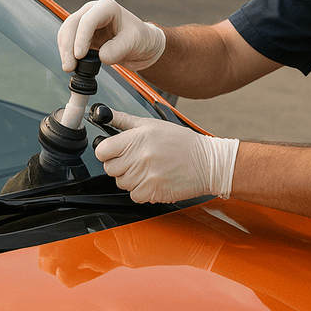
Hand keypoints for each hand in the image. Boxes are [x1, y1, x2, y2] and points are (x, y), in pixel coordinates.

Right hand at [58, 0, 165, 71]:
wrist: (143, 46)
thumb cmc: (141, 38)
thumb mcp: (134, 42)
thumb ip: (118, 49)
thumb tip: (101, 57)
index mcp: (107, 7)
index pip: (88, 20)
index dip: (81, 37)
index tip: (80, 55)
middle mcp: (93, 11)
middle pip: (72, 24)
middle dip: (68, 45)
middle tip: (69, 65)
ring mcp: (86, 23)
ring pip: (67, 32)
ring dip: (64, 50)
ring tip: (69, 67)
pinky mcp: (83, 36)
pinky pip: (69, 42)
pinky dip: (67, 53)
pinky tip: (71, 65)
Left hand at [94, 109, 238, 203]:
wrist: (207, 163)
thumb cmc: (182, 142)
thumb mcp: (152, 124)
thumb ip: (124, 120)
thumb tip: (104, 115)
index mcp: (137, 137)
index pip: (102, 151)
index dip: (107, 152)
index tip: (114, 152)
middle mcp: (140, 156)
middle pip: (110, 168)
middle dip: (120, 165)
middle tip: (136, 160)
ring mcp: (145, 176)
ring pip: (121, 183)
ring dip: (131, 179)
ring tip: (149, 169)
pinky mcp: (152, 192)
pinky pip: (134, 195)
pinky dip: (141, 191)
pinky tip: (153, 180)